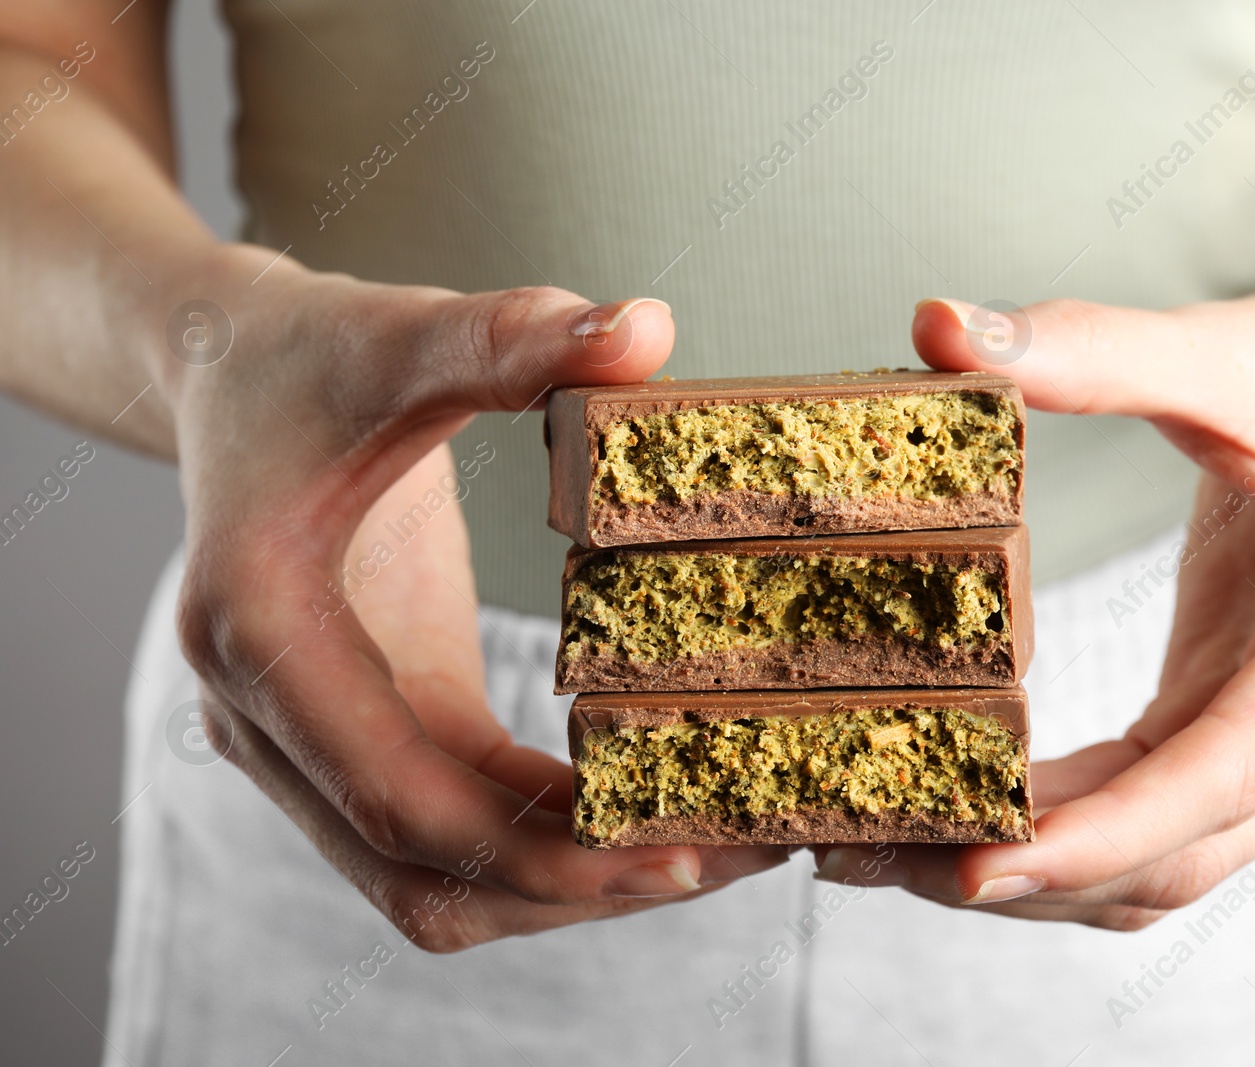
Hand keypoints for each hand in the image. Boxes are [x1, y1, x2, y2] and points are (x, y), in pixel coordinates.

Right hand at [154, 244, 788, 950]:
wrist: (230, 370)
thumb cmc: (311, 354)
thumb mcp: (401, 334)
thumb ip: (510, 336)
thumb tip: (646, 329)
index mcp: (261, 630)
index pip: (402, 796)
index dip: (542, 845)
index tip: (674, 851)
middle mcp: (265, 715)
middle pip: (424, 873)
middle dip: (576, 888)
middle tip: (726, 858)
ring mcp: (306, 740)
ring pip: (436, 880)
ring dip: (565, 888)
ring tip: (709, 850)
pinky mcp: (361, 731)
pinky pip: (452, 827)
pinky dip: (545, 842)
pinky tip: (645, 808)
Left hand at [816, 267, 1254, 927]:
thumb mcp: (1231, 350)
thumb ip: (1092, 348)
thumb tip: (933, 324)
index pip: (1226, 771)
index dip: (1100, 831)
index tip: (979, 867)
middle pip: (1190, 849)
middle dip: (1039, 873)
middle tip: (882, 858)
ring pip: (1172, 857)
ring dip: (1043, 873)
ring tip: (895, 852)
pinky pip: (1160, 811)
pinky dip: (1068, 827)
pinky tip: (970, 808)